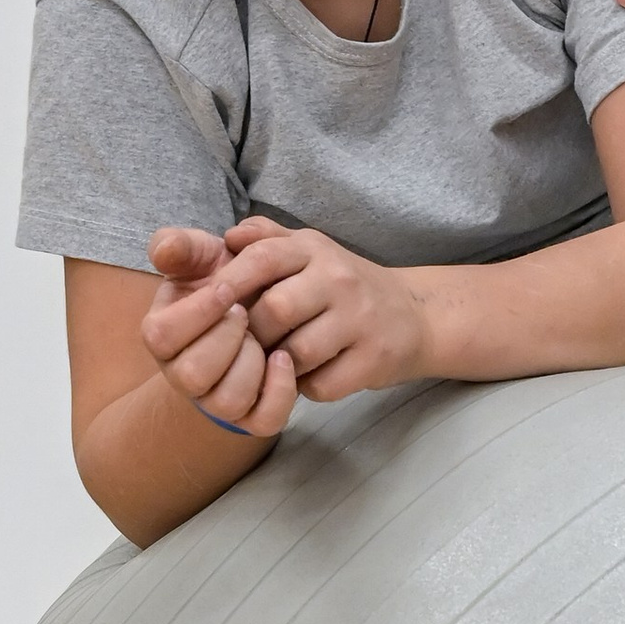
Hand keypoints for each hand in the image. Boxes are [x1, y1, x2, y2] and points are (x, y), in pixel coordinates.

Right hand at [141, 227, 297, 440]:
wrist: (256, 311)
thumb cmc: (225, 282)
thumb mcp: (201, 257)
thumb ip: (180, 246)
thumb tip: (163, 249)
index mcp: (162, 337)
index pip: (162, 336)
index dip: (198, 312)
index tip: (227, 288)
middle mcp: (183, 376)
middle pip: (193, 374)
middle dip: (226, 338)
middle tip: (245, 313)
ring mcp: (217, 401)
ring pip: (228, 401)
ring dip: (251, 363)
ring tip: (264, 337)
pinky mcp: (252, 417)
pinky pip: (263, 421)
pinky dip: (279, 391)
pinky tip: (284, 359)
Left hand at [202, 217, 431, 401]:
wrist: (414, 315)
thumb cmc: (344, 286)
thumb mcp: (310, 251)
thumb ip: (268, 240)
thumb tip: (228, 236)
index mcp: (315, 250)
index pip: (264, 257)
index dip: (230, 282)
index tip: (210, 304)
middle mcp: (339, 280)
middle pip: (276, 310)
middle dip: (252, 334)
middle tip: (246, 346)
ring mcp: (360, 320)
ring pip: (297, 353)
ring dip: (278, 365)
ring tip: (276, 363)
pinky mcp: (374, 359)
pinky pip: (322, 384)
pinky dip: (307, 387)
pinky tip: (309, 377)